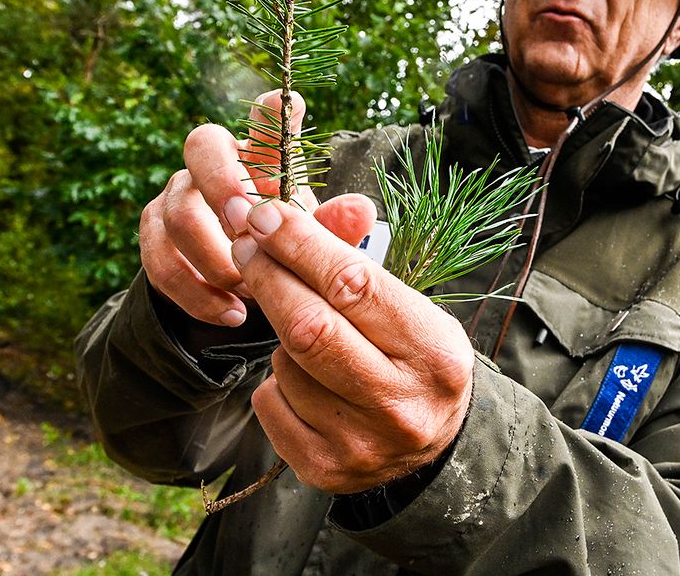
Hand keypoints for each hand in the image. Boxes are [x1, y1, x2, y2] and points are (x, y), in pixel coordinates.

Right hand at [139, 90, 375, 324]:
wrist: (239, 289)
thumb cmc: (285, 250)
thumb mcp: (313, 244)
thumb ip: (334, 230)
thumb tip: (361, 209)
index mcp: (262, 157)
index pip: (265, 119)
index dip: (272, 111)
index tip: (286, 105)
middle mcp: (215, 164)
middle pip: (200, 144)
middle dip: (221, 186)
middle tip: (246, 231)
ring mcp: (178, 194)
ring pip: (177, 212)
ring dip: (215, 259)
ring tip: (251, 295)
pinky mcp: (154, 233)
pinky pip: (159, 260)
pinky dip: (196, 293)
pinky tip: (231, 314)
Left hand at [232, 200, 474, 493]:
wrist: (433, 449)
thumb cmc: (415, 360)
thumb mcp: (410, 307)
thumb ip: (357, 259)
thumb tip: (303, 210)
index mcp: (434, 354)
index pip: (354, 285)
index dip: (300, 244)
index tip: (264, 215)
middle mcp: (401, 404)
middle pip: (309, 326)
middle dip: (268, 274)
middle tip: (245, 243)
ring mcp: (361, 444)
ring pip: (285, 364)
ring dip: (282, 335)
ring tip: (307, 332)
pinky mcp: (324, 469)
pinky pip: (270, 403)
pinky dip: (275, 380)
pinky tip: (303, 378)